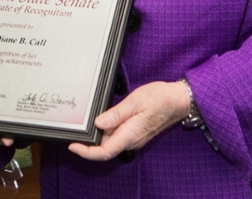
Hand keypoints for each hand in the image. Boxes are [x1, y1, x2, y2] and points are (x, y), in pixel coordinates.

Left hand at [68, 81, 188, 160]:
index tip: (73, 146)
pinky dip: (106, 132)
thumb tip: (99, 123)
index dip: (87, 153)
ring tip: (86, 125)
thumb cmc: (159, 99)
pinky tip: (101, 121)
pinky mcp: (136, 133)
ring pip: (111, 143)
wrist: (178, 101)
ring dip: (97, 138)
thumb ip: (116, 114)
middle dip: (89, 145)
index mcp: (130, 134)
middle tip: (75, 133)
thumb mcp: (135, 101)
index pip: (105, 152)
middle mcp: (132, 140)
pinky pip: (118, 137)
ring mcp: (134, 138)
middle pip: (105, 149)